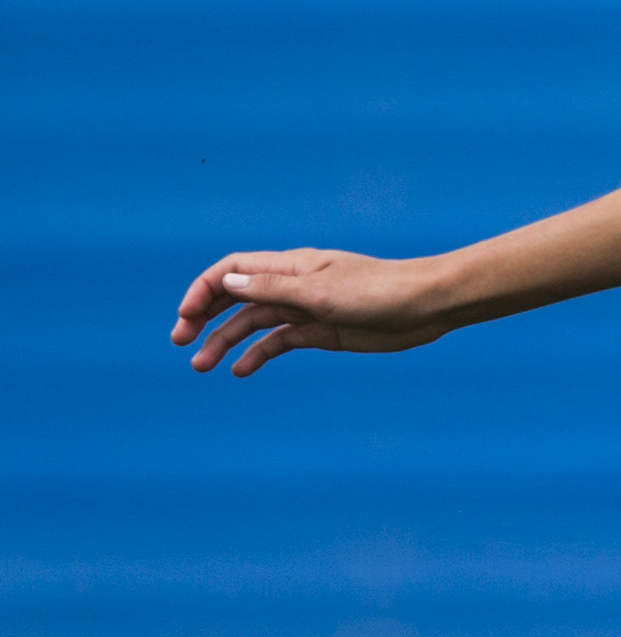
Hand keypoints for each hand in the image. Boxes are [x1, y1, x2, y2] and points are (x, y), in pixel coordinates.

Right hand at [172, 249, 449, 374]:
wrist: (425, 307)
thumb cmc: (378, 291)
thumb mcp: (319, 292)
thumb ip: (272, 288)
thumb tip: (225, 281)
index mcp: (289, 266)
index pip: (232, 270)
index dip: (204, 289)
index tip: (186, 316)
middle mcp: (292, 285)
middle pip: (235, 297)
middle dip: (204, 316)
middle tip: (180, 341)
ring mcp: (305, 309)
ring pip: (253, 323)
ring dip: (225, 341)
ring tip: (202, 365)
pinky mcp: (321, 332)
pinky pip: (280, 342)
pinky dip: (258, 354)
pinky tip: (241, 370)